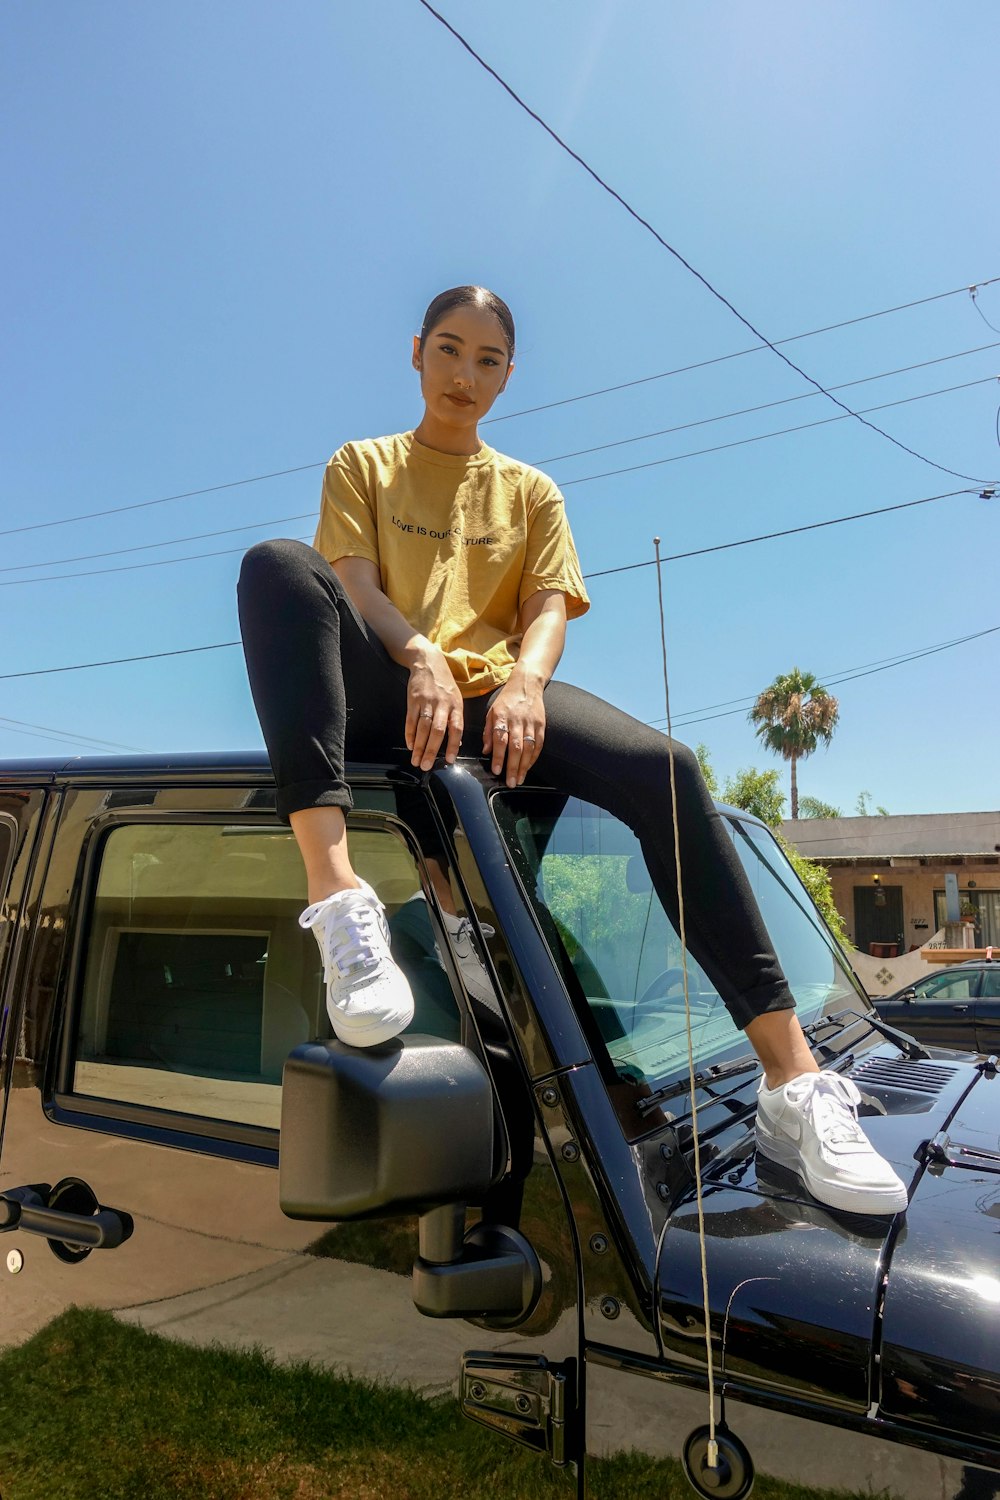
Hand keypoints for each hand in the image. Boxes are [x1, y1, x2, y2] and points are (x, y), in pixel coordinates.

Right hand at [406, 649, 463, 771]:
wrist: (428, 662)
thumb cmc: (444, 684)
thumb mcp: (456, 698)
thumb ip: (456, 719)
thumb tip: (456, 742)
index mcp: (456, 705)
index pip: (457, 728)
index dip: (452, 745)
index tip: (449, 760)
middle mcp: (442, 704)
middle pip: (437, 731)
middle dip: (431, 750)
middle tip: (426, 766)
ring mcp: (427, 701)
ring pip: (422, 728)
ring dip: (418, 746)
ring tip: (416, 760)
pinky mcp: (413, 699)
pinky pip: (410, 720)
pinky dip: (409, 734)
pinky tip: (409, 745)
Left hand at [483, 670, 545, 787]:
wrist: (526, 684)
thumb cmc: (506, 700)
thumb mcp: (491, 712)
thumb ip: (488, 732)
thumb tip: (486, 751)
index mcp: (501, 716)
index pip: (500, 740)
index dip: (499, 756)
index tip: (497, 770)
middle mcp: (517, 720)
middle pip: (516, 747)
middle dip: (513, 767)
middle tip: (510, 782)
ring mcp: (531, 723)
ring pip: (529, 748)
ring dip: (524, 766)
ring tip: (520, 779)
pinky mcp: (541, 724)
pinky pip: (539, 744)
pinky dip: (534, 758)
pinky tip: (529, 767)